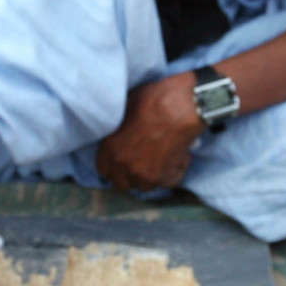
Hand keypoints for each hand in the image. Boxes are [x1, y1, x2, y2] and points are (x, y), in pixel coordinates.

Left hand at [95, 72, 204, 192]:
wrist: (181, 105)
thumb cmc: (154, 99)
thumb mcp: (126, 106)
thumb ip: (118, 127)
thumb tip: (120, 129)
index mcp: (108, 147)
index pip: (104, 169)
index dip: (115, 164)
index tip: (126, 158)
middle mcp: (121, 165)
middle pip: (122, 183)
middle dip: (131, 174)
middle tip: (145, 160)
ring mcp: (142, 174)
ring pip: (144, 186)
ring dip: (153, 174)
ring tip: (163, 156)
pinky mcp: (163, 178)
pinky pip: (168, 182)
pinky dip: (176, 170)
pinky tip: (180, 155)